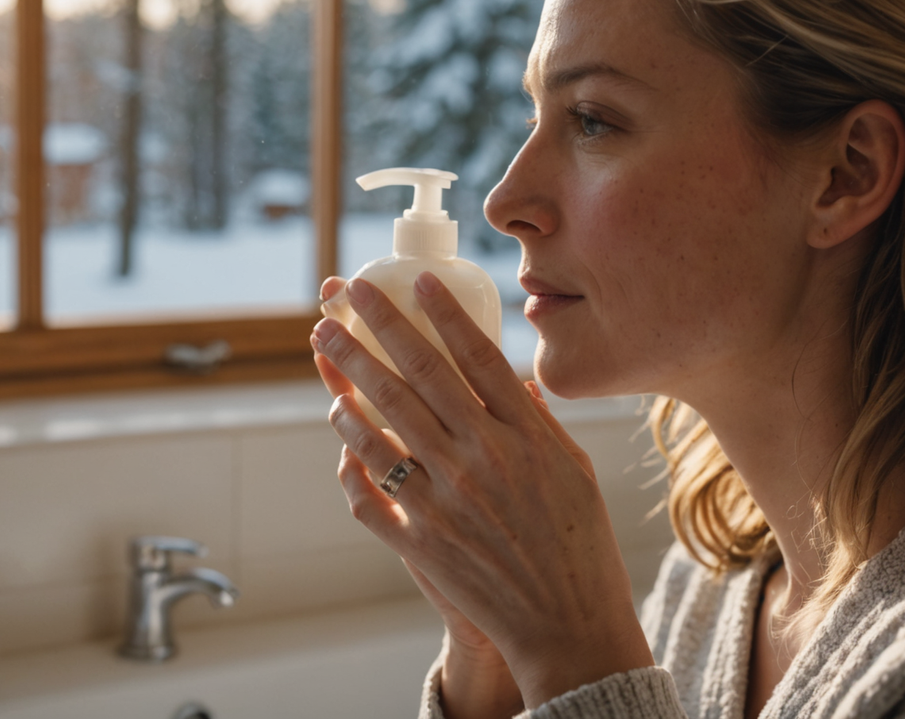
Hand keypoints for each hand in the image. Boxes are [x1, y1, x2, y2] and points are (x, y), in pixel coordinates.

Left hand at [311, 273, 652, 709]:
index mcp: (525, 436)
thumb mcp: (574, 471)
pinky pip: (370, 488)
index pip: (476, 357)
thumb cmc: (579, 547)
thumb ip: (539, 423)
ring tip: (326, 343)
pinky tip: (339, 423)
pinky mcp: (421, 540)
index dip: (442, 312)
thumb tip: (516, 381)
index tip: (415, 279)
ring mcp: (446, 499)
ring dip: (348, 378)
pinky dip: (349, 453)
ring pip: (383, 424)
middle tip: (345, 294)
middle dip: (378, 327)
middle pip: (419, 376)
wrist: (567, 625)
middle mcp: (482, 459)